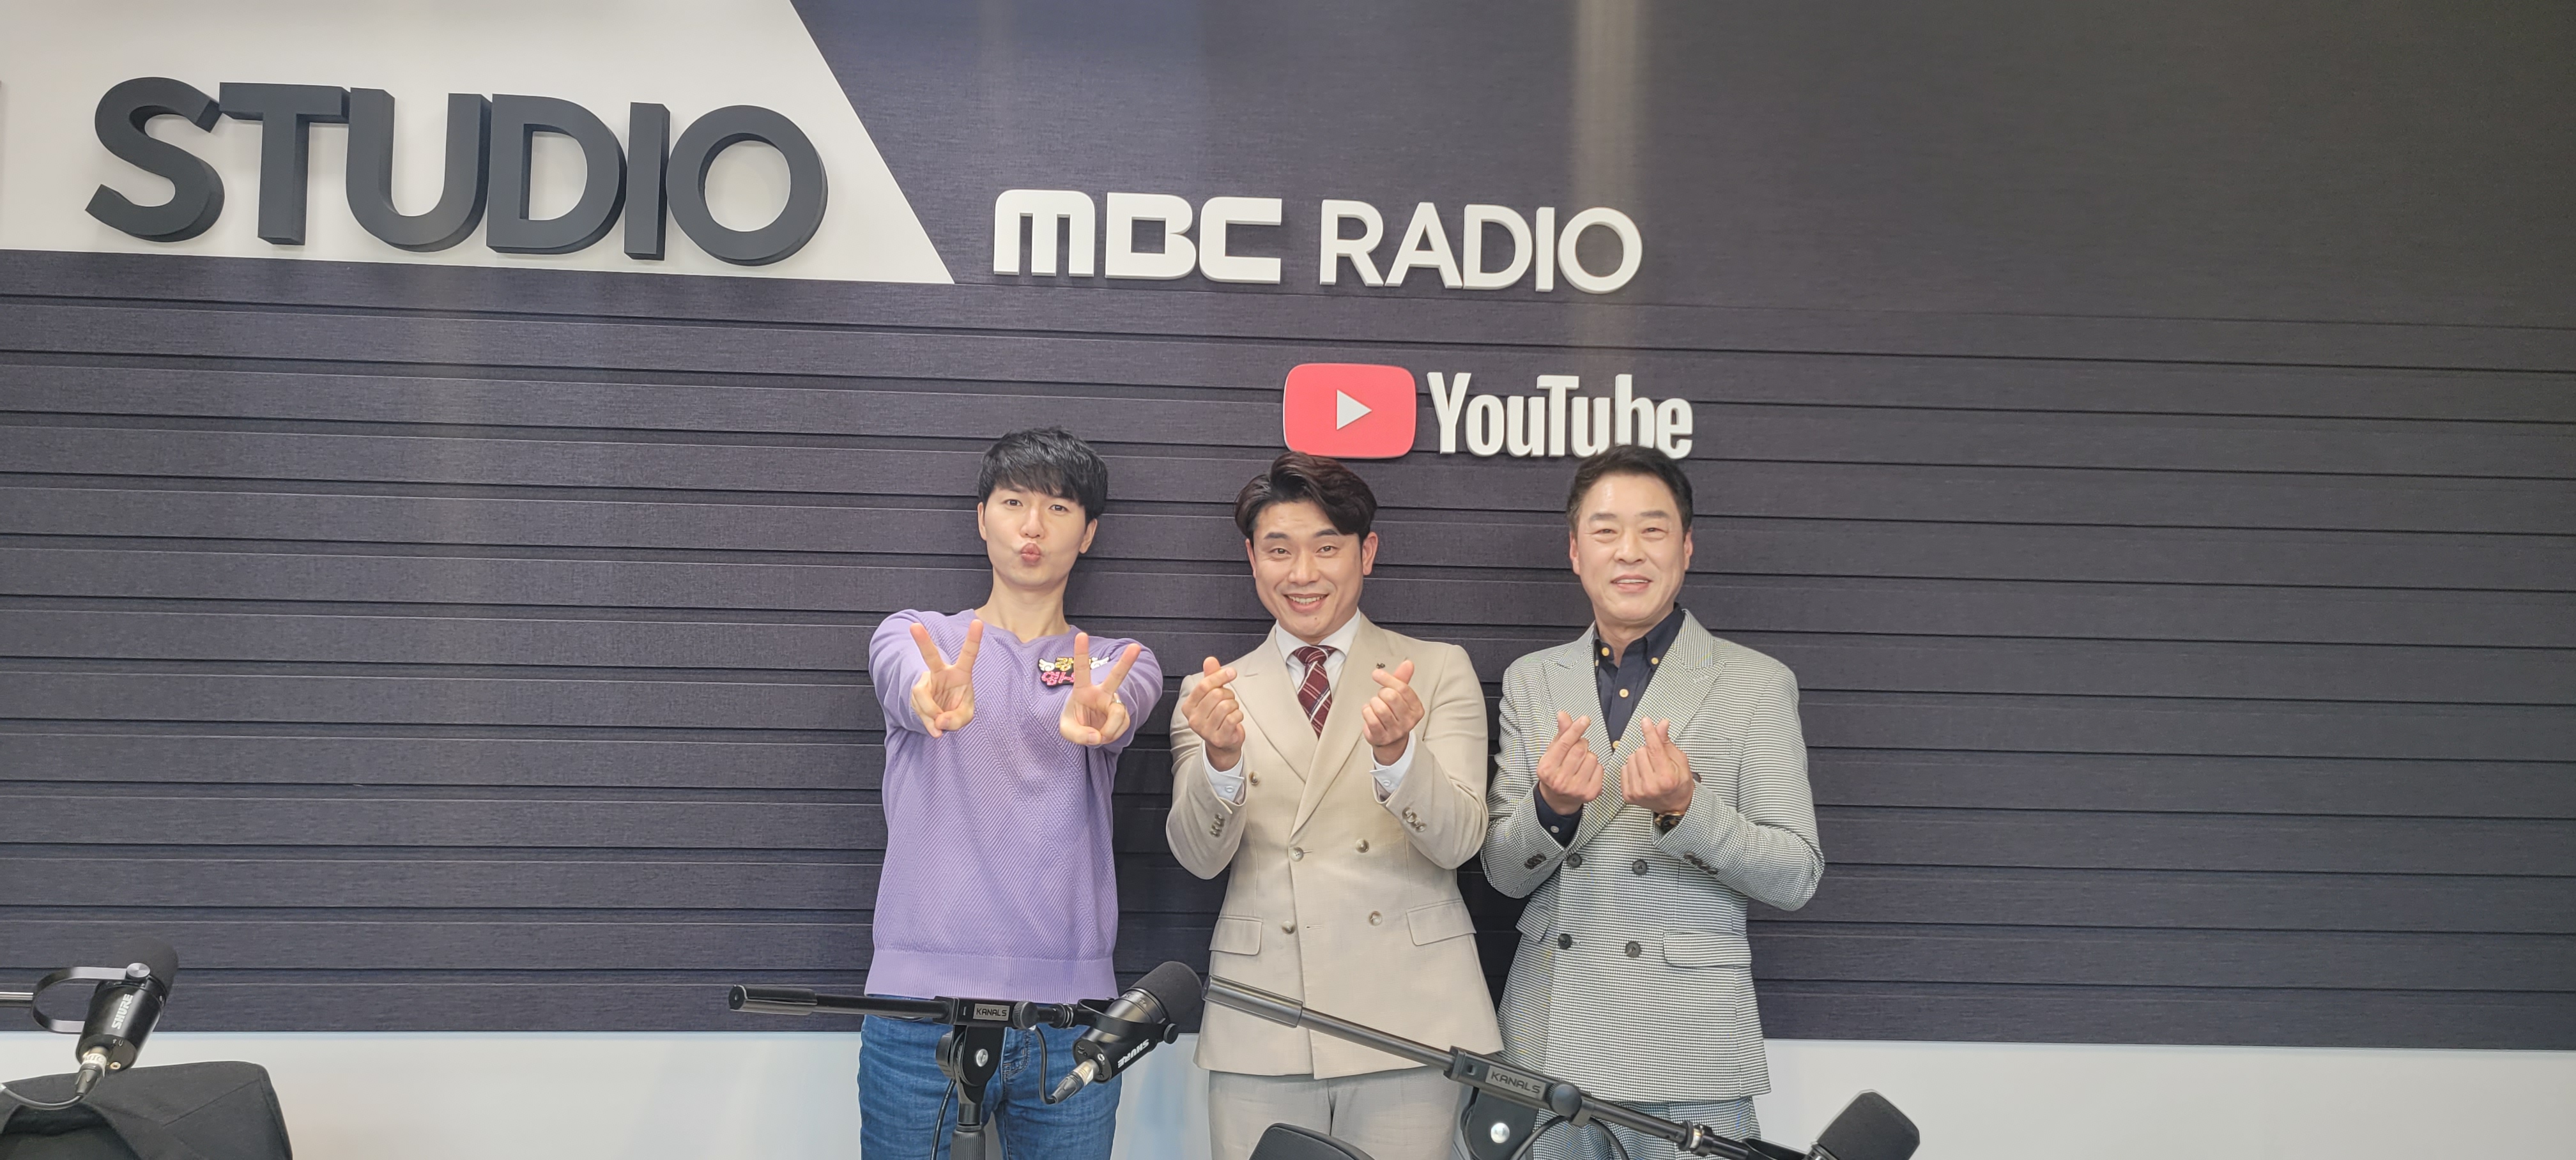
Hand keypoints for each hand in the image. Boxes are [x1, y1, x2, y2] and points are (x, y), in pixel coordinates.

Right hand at [907, 618, 983, 737]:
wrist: (940, 717)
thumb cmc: (957, 710)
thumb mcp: (965, 716)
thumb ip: (957, 719)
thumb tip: (939, 720)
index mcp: (960, 673)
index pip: (968, 654)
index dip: (973, 639)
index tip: (978, 621)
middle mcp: (941, 673)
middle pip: (930, 656)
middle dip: (922, 641)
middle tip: (914, 626)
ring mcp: (926, 682)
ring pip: (922, 694)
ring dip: (931, 712)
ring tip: (940, 723)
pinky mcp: (916, 694)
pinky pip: (918, 707)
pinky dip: (927, 722)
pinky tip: (935, 728)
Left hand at [1059, 632, 1143, 746]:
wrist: (1088, 733)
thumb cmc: (1074, 724)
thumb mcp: (1066, 731)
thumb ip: (1078, 735)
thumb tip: (1098, 736)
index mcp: (1083, 690)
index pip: (1081, 669)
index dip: (1081, 652)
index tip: (1082, 635)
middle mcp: (1101, 693)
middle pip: (1116, 676)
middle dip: (1126, 661)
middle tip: (1135, 647)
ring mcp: (1114, 703)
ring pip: (1118, 714)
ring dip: (1109, 729)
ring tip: (1099, 735)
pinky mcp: (1123, 715)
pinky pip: (1123, 725)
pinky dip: (1113, 735)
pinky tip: (1106, 734)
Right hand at [1179, 656, 1246, 769]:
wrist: (1222, 743)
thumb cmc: (1216, 717)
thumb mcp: (1211, 695)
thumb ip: (1210, 677)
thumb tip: (1210, 660)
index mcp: (1188, 706)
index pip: (1203, 686)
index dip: (1220, 676)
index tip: (1231, 672)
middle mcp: (1193, 719)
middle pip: (1216, 695)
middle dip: (1228, 695)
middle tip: (1229, 701)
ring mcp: (1205, 730)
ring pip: (1226, 706)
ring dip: (1234, 706)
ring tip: (1231, 711)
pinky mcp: (1218, 738)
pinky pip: (1233, 718)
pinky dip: (1238, 715)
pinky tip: (1235, 719)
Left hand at [1360, 659, 1425, 764]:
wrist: (1390, 741)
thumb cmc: (1394, 715)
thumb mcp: (1400, 696)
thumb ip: (1402, 679)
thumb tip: (1408, 663)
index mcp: (1416, 708)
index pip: (1402, 688)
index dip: (1387, 678)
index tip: (1377, 674)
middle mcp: (1408, 720)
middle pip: (1391, 696)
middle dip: (1381, 693)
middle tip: (1381, 697)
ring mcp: (1396, 730)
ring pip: (1379, 707)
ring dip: (1373, 703)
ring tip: (1375, 706)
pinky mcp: (1382, 736)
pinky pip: (1370, 718)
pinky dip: (1366, 712)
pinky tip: (1370, 713)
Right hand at [1533, 711, 1603, 815]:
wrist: (1558, 798)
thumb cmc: (1555, 772)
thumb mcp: (1552, 752)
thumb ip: (1560, 733)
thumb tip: (1563, 715)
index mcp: (1547, 769)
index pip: (1564, 743)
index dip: (1576, 729)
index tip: (1585, 719)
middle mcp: (1560, 780)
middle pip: (1580, 749)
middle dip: (1582, 743)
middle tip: (1578, 747)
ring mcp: (1575, 788)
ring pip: (1592, 758)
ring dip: (1589, 755)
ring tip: (1581, 762)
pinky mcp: (1590, 793)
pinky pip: (1600, 768)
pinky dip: (1596, 766)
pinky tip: (1587, 771)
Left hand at [1625, 718, 1696, 815]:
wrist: (1675, 806)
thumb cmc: (1679, 783)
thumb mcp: (1679, 761)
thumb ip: (1666, 742)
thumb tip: (1661, 724)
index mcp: (1666, 777)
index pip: (1654, 748)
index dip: (1650, 732)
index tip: (1645, 721)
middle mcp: (1651, 786)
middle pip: (1640, 751)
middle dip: (1648, 751)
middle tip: (1657, 761)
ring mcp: (1638, 792)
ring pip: (1630, 758)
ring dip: (1639, 759)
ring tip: (1650, 769)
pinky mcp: (1628, 795)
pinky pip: (1624, 768)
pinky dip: (1632, 768)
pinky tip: (1642, 775)